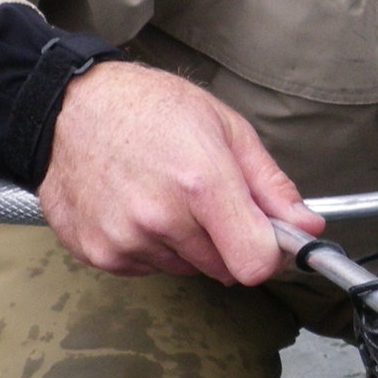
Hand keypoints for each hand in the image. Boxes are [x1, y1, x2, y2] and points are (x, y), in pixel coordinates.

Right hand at [40, 61, 322, 284]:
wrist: (70, 108)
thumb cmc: (150, 108)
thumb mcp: (226, 128)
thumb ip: (270, 185)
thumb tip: (308, 228)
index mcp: (202, 182)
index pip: (254, 263)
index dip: (268, 255)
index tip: (267, 239)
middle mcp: (161, 218)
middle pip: (224, 268)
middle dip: (226, 241)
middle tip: (205, 199)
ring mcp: (125, 239)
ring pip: (186, 268)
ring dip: (187, 243)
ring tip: (164, 194)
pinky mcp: (99, 254)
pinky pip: (148, 268)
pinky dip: (151, 246)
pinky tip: (137, 206)